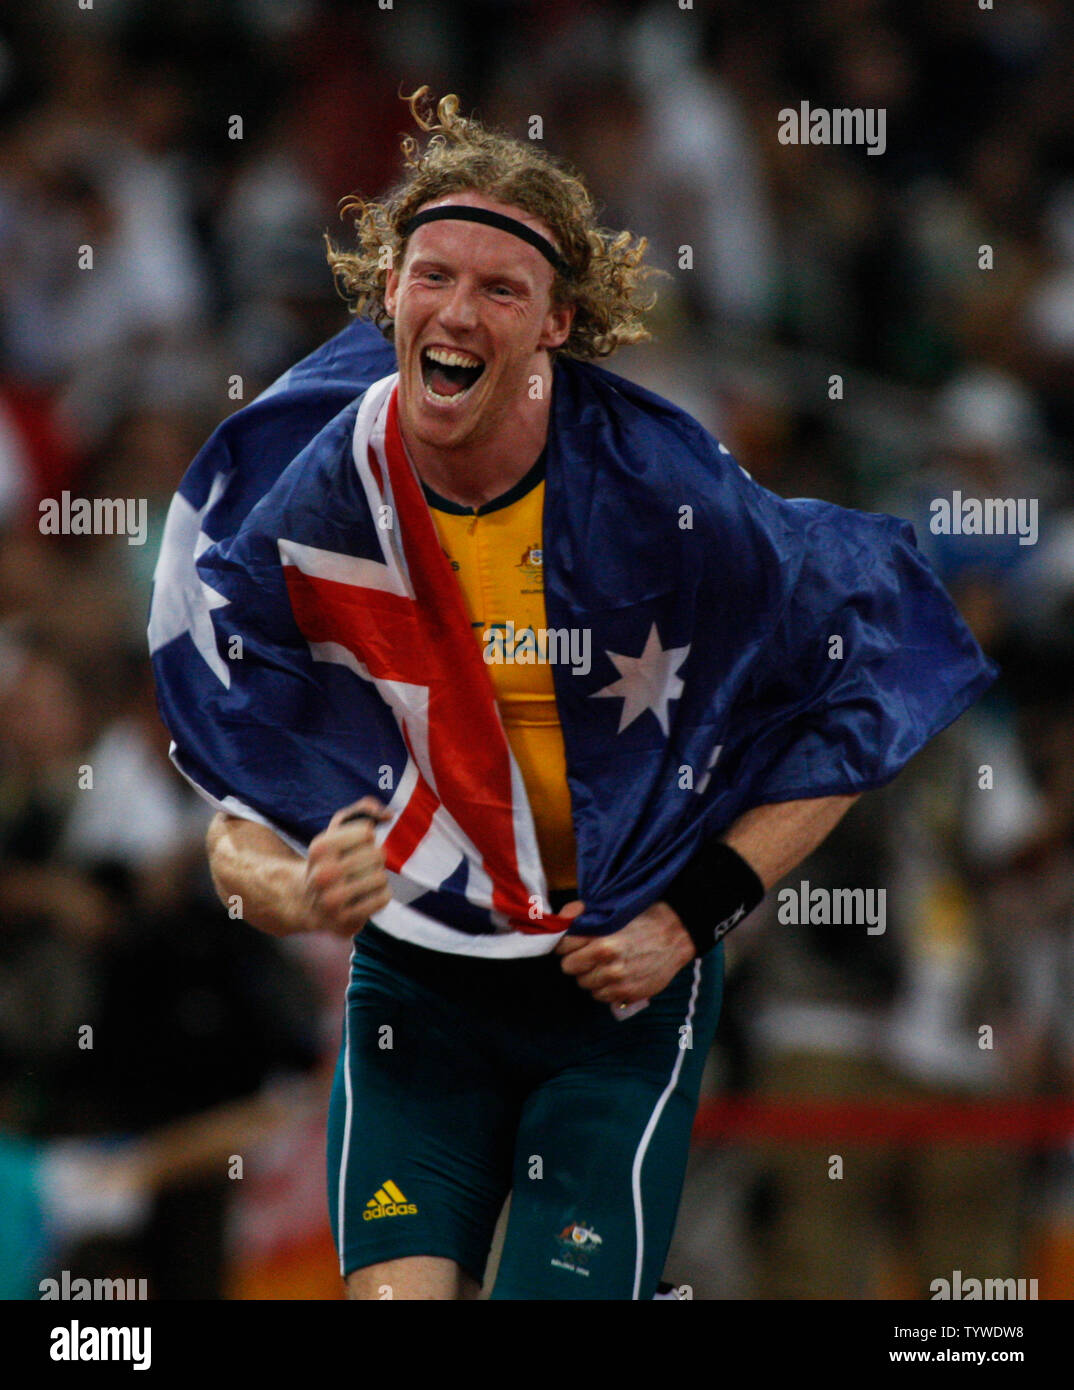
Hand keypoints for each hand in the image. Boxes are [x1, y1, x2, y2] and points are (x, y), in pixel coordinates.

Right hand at [304, 797, 392, 937]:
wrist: (309, 903)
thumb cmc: (331, 861)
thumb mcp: (338, 830)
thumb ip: (363, 810)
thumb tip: (387, 814)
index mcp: (320, 848)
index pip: (367, 832)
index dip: (367, 838)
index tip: (354, 847)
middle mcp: (323, 874)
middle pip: (378, 854)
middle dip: (375, 859)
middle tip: (361, 867)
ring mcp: (333, 900)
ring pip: (382, 877)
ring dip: (378, 878)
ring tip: (364, 882)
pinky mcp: (345, 920)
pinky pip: (383, 898)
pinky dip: (382, 895)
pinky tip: (368, 897)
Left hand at [554, 900, 695, 1004]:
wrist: (677, 934)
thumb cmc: (644, 917)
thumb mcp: (612, 910)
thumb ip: (583, 915)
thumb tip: (562, 919)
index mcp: (601, 941)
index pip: (562, 947)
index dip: (567, 943)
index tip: (573, 941)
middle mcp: (607, 965)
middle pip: (569, 968)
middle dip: (576, 959)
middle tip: (588, 952)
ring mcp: (618, 982)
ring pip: (584, 983)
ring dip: (590, 974)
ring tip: (604, 963)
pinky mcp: (628, 994)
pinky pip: (601, 996)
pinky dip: (603, 987)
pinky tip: (614, 975)